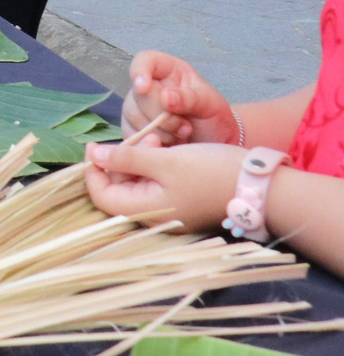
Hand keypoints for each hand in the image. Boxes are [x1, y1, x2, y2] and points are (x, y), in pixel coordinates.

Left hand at [82, 140, 245, 232]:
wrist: (263, 186)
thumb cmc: (212, 172)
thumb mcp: (166, 159)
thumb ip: (127, 157)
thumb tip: (94, 155)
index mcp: (148, 212)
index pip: (101, 197)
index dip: (93, 172)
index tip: (95, 146)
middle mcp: (156, 217)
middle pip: (118, 190)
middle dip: (121, 161)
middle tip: (140, 138)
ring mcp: (170, 211)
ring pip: (137, 184)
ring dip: (138, 160)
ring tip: (156, 139)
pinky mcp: (183, 202)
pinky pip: (156, 184)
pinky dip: (154, 165)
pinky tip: (166, 148)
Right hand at [122, 51, 239, 146]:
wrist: (214, 144)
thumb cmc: (213, 118)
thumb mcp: (210, 104)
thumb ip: (190, 98)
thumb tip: (166, 97)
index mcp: (166, 70)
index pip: (144, 61)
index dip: (139, 72)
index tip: (144, 88)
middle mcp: (147, 87)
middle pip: (137, 95)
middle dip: (161, 115)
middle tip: (186, 128)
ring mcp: (136, 108)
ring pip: (133, 117)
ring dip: (159, 132)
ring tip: (182, 136)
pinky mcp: (132, 130)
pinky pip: (132, 136)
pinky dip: (150, 143)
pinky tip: (169, 145)